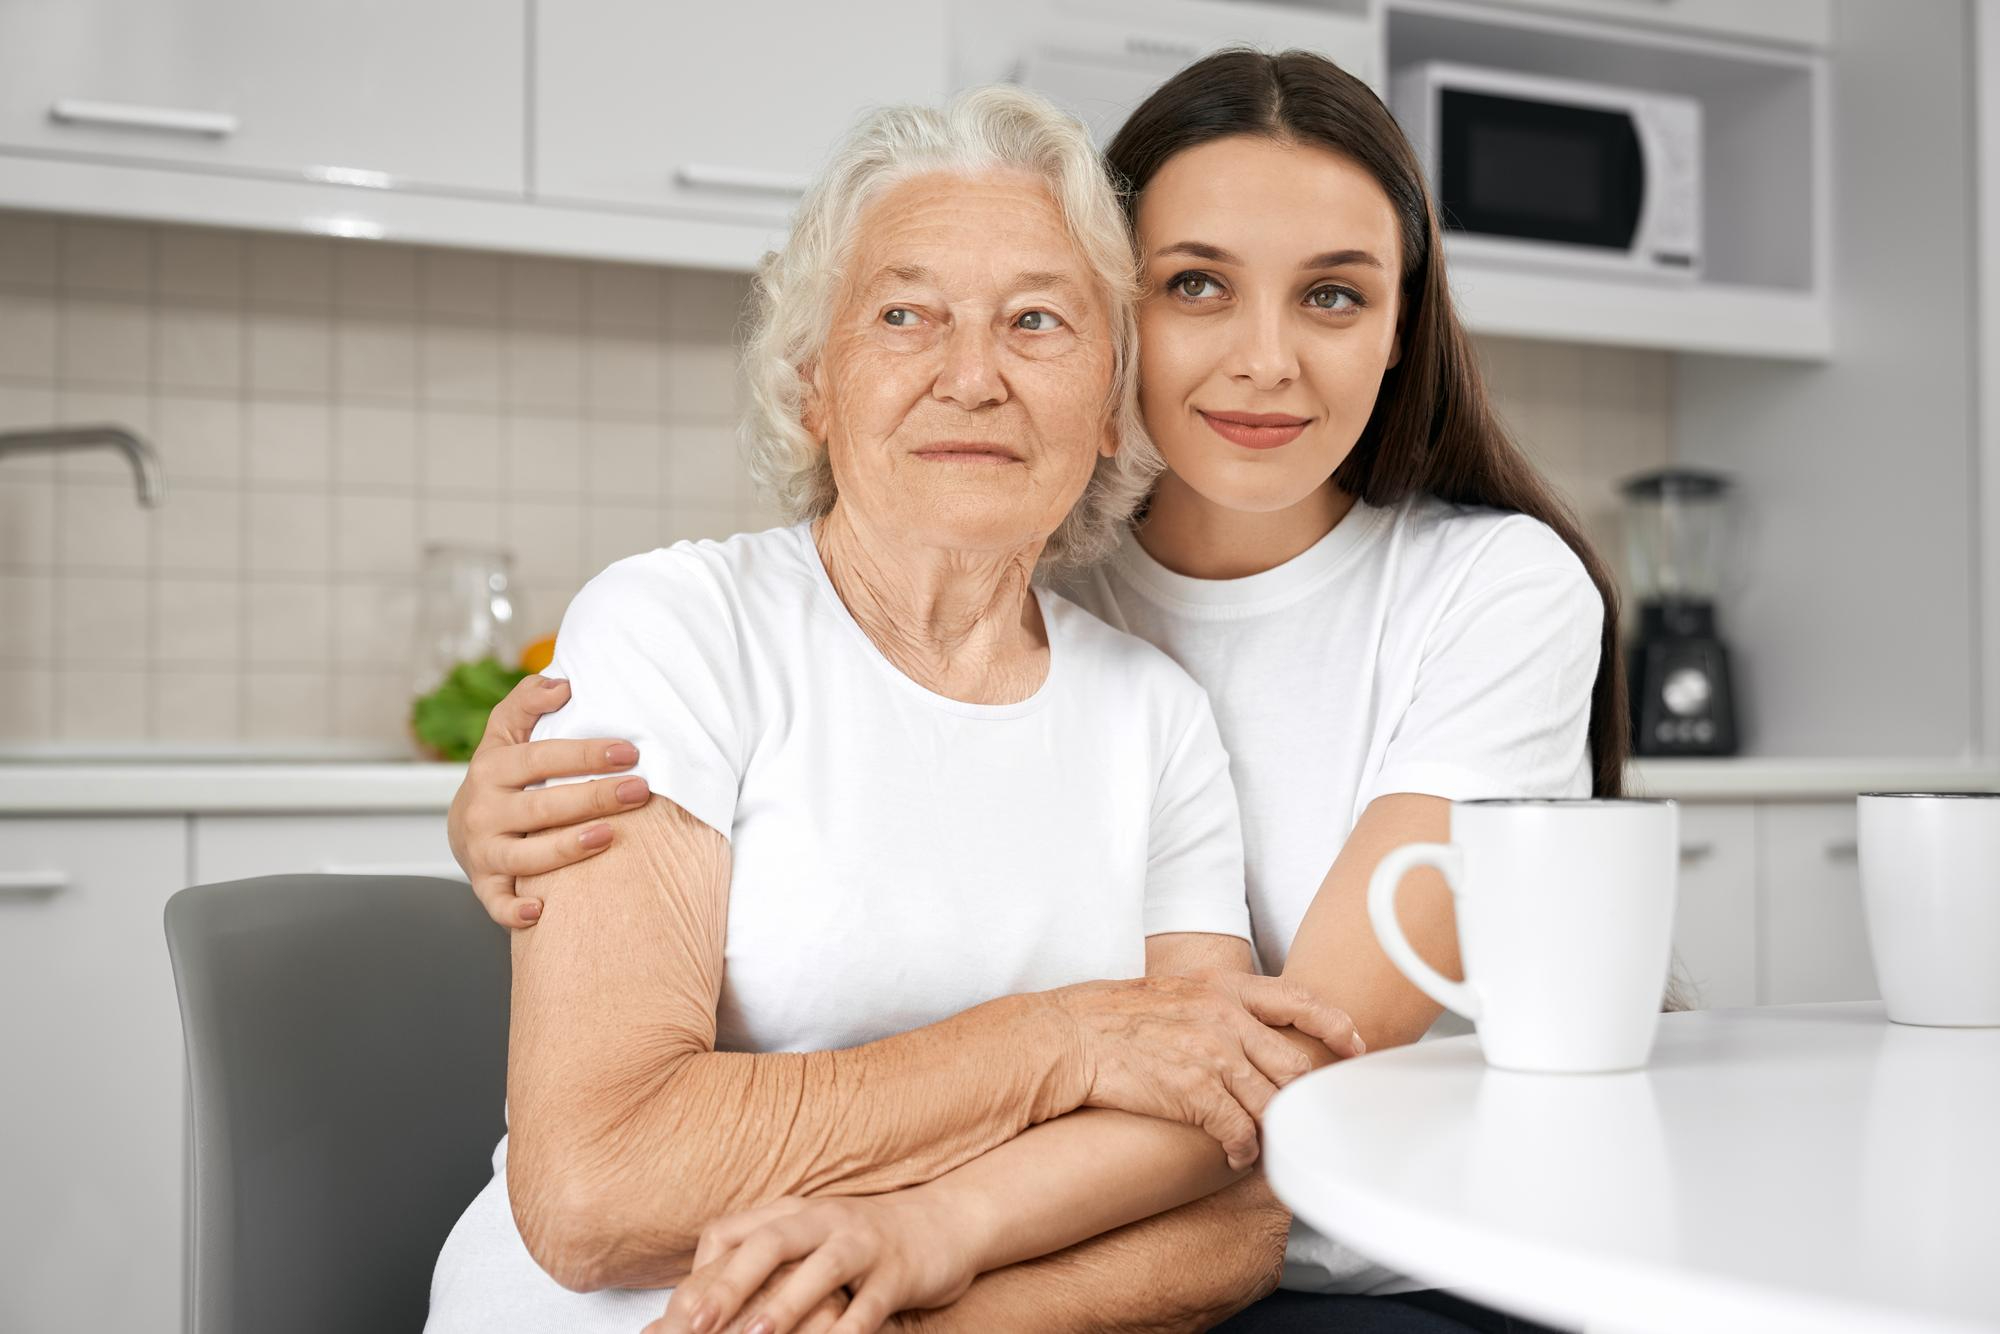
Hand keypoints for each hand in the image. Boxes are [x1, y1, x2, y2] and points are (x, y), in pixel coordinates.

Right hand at [447, 672, 651, 927]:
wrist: (465, 827)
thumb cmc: (502, 775)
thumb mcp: (506, 732)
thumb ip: (528, 701)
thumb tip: (562, 683)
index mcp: (492, 768)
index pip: (539, 758)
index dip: (584, 754)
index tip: (628, 751)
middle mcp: (484, 810)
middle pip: (541, 807)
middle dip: (593, 798)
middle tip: (640, 791)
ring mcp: (484, 851)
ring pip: (524, 856)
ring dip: (566, 848)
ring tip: (609, 836)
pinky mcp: (486, 885)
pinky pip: (497, 903)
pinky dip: (514, 911)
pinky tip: (542, 912)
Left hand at [648, 1194, 974, 1333]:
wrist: (946, 1222)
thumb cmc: (862, 1241)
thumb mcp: (808, 1241)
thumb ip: (760, 1266)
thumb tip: (691, 1310)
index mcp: (792, 1212)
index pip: (733, 1233)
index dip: (702, 1274)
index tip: (676, 1319)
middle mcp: (825, 1221)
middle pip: (770, 1243)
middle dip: (731, 1284)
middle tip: (697, 1325)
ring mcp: (865, 1244)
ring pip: (822, 1269)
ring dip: (786, 1304)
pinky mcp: (899, 1272)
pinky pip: (871, 1304)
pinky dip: (850, 1329)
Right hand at [1056, 969, 1364, 1169]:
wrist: (1069, 1037)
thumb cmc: (1111, 1017)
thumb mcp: (1173, 991)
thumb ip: (1213, 1005)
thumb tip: (1241, 1029)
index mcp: (1222, 987)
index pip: (1299, 1001)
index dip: (1335, 1025)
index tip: (1354, 1045)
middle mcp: (1225, 1017)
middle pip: (1291, 1063)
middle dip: (1300, 1094)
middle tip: (1302, 1114)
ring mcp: (1213, 1054)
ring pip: (1270, 1102)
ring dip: (1270, 1129)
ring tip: (1263, 1141)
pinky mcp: (1196, 1091)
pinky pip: (1240, 1130)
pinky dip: (1242, 1148)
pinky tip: (1234, 1154)